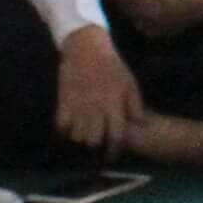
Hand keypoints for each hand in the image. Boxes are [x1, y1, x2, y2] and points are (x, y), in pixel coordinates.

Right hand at [55, 26, 145, 155]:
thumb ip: (135, 105)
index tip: (111, 155)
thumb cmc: (112, 66)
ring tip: (83, 136)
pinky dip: (64, 130)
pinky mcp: (63, 101)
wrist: (86, 48)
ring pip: (77, 135)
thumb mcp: (129, 83)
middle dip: (96, 146)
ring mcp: (78, 106)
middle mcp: (96, 109)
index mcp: (114, 105)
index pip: (116, 136)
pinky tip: (69, 128)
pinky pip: (61, 125)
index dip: (114, 150)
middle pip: (93, 140)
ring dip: (80, 139)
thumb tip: (140, 124)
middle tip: (96, 145)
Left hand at [107, 0, 202, 38]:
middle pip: (121, 11)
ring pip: (132, 21)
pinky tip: (147, 16)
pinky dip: (142, 22)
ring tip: (132, 6)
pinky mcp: (161, 35)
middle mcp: (141, 15)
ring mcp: (151, 27)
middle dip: (117, 3)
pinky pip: (145, 29)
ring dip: (129, 14)